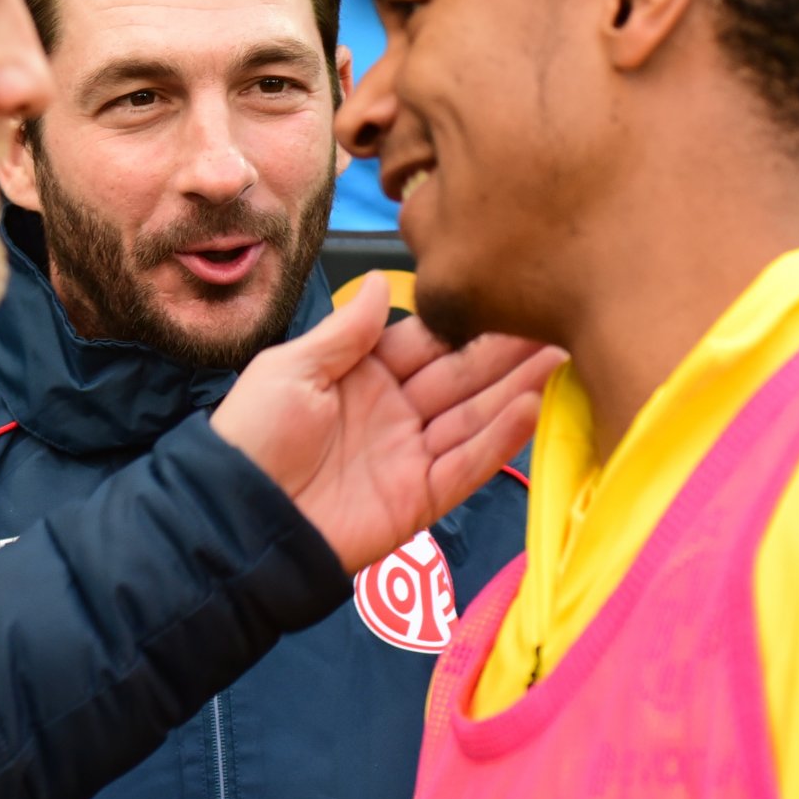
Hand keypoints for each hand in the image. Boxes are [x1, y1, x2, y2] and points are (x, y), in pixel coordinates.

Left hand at [213, 273, 562, 572]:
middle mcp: (396, 409)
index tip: (506, 293)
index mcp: (363, 373)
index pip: (426, 340)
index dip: (464, 322)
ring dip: (517, 387)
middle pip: (460, 375)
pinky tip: (532, 406)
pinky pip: (468, 464)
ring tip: (560, 354)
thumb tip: (379, 280)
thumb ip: (345, 332)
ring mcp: (412, 454)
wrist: (238, 519)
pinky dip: (500, 438)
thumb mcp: (291, 369)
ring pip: (474, 415)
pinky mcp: (421, 497)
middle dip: (505, 349)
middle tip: (555, 318)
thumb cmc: (252, 437)